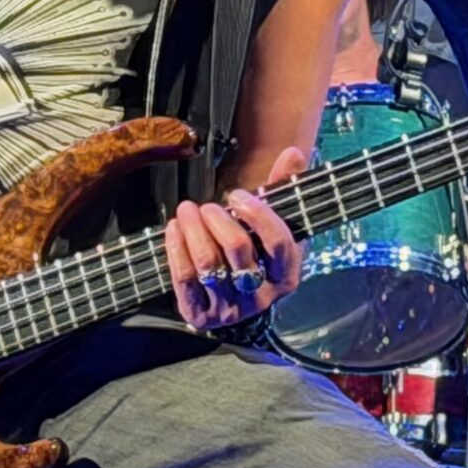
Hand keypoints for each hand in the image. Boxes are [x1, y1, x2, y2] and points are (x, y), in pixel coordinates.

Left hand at [165, 145, 309, 328]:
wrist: (236, 301)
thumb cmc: (256, 253)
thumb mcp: (274, 225)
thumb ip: (283, 188)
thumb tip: (294, 152)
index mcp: (287, 275)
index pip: (279, 242)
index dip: (258, 214)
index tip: (238, 195)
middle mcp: (261, 295)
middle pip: (238, 250)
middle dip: (218, 219)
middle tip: (208, 206)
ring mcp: (230, 308)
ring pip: (207, 263)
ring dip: (193, 230)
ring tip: (187, 210)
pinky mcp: (201, 315)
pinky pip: (184, 279)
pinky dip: (176, 249)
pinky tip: (174, 228)